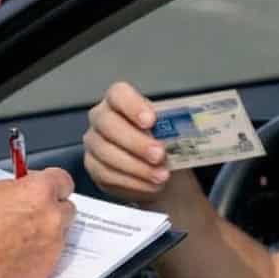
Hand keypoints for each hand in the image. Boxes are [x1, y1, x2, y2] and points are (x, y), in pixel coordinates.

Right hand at [0, 169, 75, 277]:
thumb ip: (16, 189)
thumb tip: (23, 190)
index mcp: (39, 192)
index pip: (64, 181)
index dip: (53, 185)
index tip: (44, 189)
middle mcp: (52, 218)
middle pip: (66, 209)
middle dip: (52, 211)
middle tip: (31, 215)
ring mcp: (52, 246)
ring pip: (59, 236)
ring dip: (46, 235)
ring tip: (18, 241)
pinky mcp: (46, 271)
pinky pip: (49, 259)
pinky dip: (38, 258)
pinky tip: (16, 258)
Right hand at [83, 81, 188, 204]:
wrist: (156, 165)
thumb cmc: (161, 138)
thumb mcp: (169, 127)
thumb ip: (171, 124)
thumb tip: (185, 128)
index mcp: (119, 99)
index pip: (118, 94)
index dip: (132, 106)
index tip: (151, 120)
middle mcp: (101, 117)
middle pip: (109, 124)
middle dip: (136, 142)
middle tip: (159, 155)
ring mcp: (94, 142)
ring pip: (106, 152)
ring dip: (137, 167)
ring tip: (160, 175)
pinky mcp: (93, 166)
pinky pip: (106, 174)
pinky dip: (132, 181)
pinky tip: (149, 184)